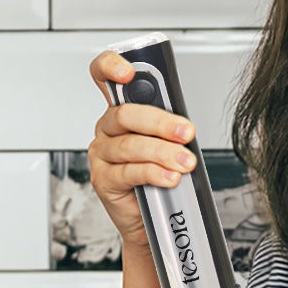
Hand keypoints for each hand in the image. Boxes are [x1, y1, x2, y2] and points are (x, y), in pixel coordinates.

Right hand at [87, 50, 199, 249]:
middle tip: (186, 133)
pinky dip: (154, 173)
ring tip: (185, 163)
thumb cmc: (159, 177)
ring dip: (163, 153)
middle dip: (160, 123)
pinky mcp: (103, 179)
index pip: (104, 77)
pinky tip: (170, 177)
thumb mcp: (166, 144)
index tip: (129, 71)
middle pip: (125, 115)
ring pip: (131, 146)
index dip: (110, 67)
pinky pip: (129, 172)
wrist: (152, 220)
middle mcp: (107, 130)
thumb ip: (169, 128)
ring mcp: (102, 154)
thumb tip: (184, 124)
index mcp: (120, 112)